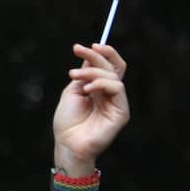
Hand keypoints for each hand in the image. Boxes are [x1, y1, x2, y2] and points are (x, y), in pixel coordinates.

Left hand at [52, 43, 129, 173]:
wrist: (67, 143)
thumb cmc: (67, 122)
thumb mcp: (73, 91)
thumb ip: (84, 75)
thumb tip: (91, 57)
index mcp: (100, 90)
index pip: (108, 66)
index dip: (101, 53)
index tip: (81, 46)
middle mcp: (111, 95)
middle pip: (113, 67)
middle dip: (95, 55)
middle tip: (78, 49)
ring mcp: (118, 103)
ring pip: (113, 76)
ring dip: (92, 72)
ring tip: (74, 77)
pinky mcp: (122, 112)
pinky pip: (118, 88)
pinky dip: (101, 84)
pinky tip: (88, 89)